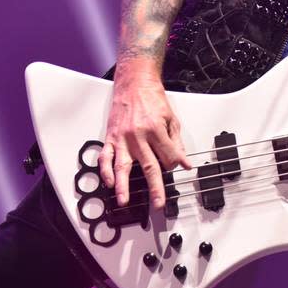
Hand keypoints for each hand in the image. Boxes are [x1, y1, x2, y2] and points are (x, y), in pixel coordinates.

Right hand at [99, 76, 191, 209]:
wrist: (134, 83)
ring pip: (123, 166)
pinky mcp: (111, 137)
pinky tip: (108, 182)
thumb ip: (176, 142)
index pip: (168, 156)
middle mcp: (138, 135)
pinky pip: (105, 157)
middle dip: (155, 187)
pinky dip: (105, 170)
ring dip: (123, 186)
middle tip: (158, 203)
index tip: (177, 169)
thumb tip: (183, 162)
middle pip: (149, 166)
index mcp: (156, 130)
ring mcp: (123, 138)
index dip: (175, 164)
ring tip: (124, 200)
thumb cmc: (152, 99)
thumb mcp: (171, 118)